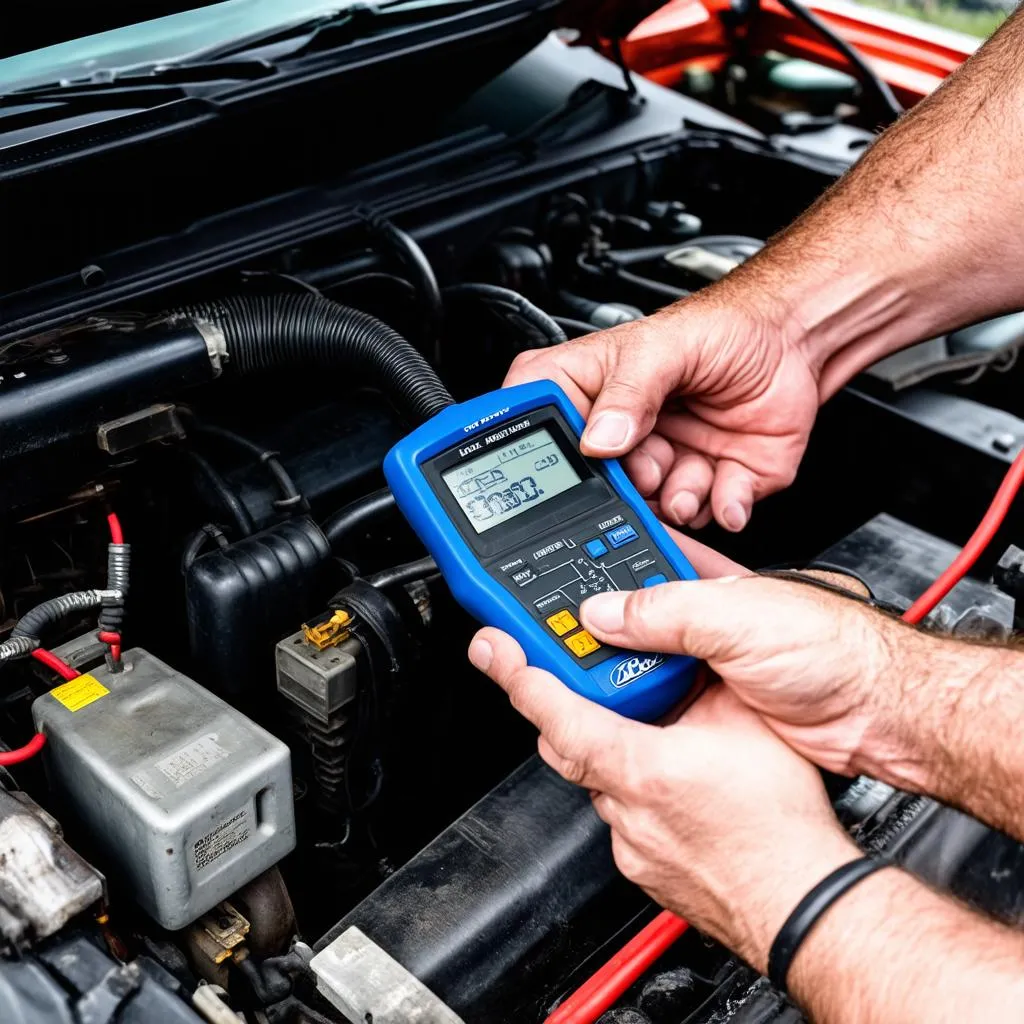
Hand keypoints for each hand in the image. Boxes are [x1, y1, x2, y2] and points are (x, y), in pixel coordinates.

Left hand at [468, 628, 858, 969]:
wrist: (802, 902)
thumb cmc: (781, 828)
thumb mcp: (748, 723)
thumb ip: (705, 678)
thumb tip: (686, 650)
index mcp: (640, 766)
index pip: (556, 712)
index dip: (519, 675)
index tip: (493, 650)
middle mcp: (625, 809)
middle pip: (564, 746)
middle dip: (564, 707)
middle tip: (575, 677)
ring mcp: (631, 844)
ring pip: (597, 783)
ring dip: (611, 752)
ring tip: (655, 734)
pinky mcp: (644, 868)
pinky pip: (622, 818)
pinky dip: (635, 792)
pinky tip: (674, 785)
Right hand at [504, 293, 818, 530]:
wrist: (794, 341)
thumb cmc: (727, 327)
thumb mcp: (666, 346)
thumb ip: (630, 390)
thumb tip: (597, 438)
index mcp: (592, 390)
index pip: (541, 422)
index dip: (550, 449)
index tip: (580, 458)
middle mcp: (622, 432)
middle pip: (597, 483)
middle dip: (628, 486)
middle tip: (648, 467)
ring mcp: (664, 460)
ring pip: (651, 507)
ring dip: (675, 497)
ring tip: (693, 472)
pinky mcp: (708, 483)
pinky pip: (706, 515)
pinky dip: (721, 506)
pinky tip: (727, 483)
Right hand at [575, 575, 921, 776]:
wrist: (879, 715)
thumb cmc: (836, 649)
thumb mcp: (738, 618)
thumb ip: (666, 612)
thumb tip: (604, 612)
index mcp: (710, 578)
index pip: (638, 556)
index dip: (597, 560)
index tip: (553, 570)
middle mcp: (705, 618)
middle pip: (629, 615)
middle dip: (594, 623)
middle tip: (553, 632)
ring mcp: (707, 664)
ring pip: (638, 661)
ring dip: (610, 667)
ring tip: (572, 669)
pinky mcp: (711, 707)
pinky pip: (657, 702)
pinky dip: (631, 705)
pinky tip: (611, 707)